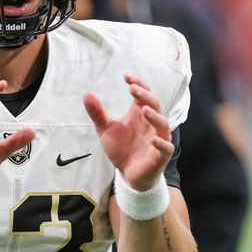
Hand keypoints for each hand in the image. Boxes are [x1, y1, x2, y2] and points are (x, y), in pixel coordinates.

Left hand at [83, 74, 173, 190]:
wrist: (128, 174)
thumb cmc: (121, 148)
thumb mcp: (105, 129)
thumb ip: (97, 113)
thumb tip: (86, 93)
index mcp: (140, 114)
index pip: (144, 94)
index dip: (138, 84)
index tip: (126, 76)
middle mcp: (151, 123)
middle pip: (154, 104)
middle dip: (145, 96)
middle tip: (132, 88)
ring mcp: (158, 138)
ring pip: (163, 123)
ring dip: (155, 116)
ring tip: (144, 110)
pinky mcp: (160, 155)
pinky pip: (165, 147)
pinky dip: (161, 143)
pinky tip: (154, 140)